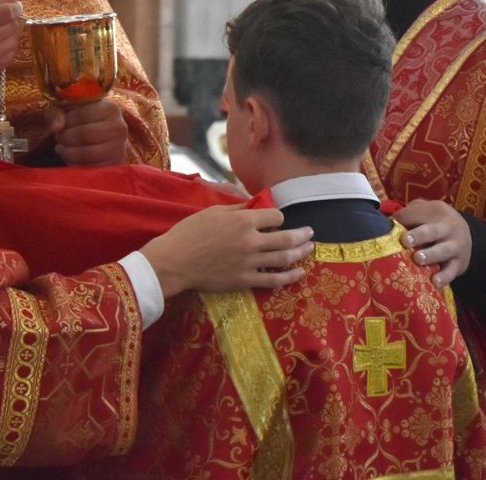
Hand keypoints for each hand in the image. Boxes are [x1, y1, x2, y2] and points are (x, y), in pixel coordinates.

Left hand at [54, 100, 128, 165]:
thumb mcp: (70, 111)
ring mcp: (119, 148)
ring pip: (86, 152)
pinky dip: (74, 163)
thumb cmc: (84, 121)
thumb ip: (57, 114)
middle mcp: (119, 127)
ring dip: (67, 151)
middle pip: (84, 134)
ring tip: (61, 148)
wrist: (104, 139)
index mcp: (111, 109)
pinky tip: (69, 157)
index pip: (82, 114)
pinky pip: (89, 167)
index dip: (66, 121)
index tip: (61, 124)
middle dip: (65, 137)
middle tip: (59, 138)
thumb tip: (56, 127)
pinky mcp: (114, 164)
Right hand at [140, 205, 313, 297]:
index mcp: (243, 221)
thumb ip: (237, 208)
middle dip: (302, 234)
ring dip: (301, 253)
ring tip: (310, 249)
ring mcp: (249, 263)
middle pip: (286, 237)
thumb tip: (254, 205)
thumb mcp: (213, 211)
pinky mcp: (244, 280)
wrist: (175, 261)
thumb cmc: (190, 232)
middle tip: (311, 233)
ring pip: (284, 258)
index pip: (275, 217)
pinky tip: (299, 273)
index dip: (278, 217)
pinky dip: (288, 276)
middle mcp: (251, 241)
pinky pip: (272, 280)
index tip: (277, 220)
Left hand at [395, 199, 472, 285]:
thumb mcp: (427, 212)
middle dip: (419, 235)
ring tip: (418, 259)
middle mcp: (449, 227)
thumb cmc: (436, 224)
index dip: (403, 219)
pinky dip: (444, 277)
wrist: (467, 237)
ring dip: (430, 255)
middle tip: (405, 241)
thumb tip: (386, 222)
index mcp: (438, 211)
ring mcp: (456, 246)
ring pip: (443, 250)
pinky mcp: (459, 264)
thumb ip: (409, 213)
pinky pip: (451, 271)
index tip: (390, 225)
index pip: (418, 213)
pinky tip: (434, 282)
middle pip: (432, 231)